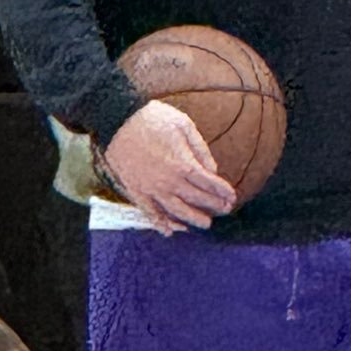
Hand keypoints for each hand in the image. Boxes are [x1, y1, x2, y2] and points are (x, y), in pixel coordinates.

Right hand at [98, 100, 237, 233]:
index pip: (208, 183)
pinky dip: (159, 224)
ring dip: (192, 219)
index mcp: (182, 163)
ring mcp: (151, 189)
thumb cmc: (153, 118)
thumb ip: (200, 149)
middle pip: (196, 199)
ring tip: (205, 224)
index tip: (232, 197)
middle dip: (214, 205)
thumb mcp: (183, 125)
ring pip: (176, 211)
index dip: (222, 191)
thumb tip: (212, 170)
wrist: (117, 120)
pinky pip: (149, 213)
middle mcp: (169, 181)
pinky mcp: (136, 191)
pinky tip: (168, 232)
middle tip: (225, 210)